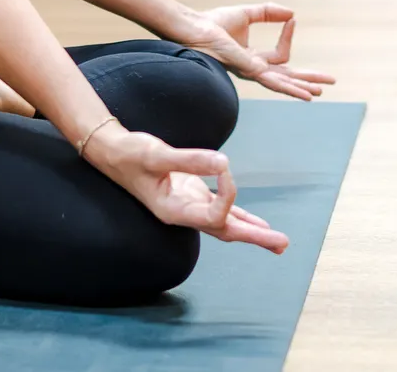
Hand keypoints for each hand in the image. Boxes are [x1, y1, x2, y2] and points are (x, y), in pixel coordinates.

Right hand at [86, 124, 288, 253]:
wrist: (114, 152)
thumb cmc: (132, 154)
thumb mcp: (157, 154)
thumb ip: (190, 159)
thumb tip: (224, 163)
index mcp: (174, 211)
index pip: (214, 212)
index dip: (227, 191)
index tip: (223, 164)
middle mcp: (184, 214)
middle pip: (226, 231)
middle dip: (255, 237)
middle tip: (282, 244)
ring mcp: (189, 205)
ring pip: (226, 223)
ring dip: (252, 231)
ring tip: (278, 243)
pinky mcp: (192, 194)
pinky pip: (221, 209)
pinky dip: (239, 215)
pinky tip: (256, 224)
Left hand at [184, 3, 335, 101]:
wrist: (194, 27)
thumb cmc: (212, 22)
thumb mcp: (247, 14)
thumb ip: (268, 13)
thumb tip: (291, 13)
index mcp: (252, 59)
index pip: (281, 55)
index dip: (288, 37)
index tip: (291, 19)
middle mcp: (253, 70)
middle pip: (287, 77)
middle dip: (307, 79)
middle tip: (329, 82)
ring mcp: (251, 73)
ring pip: (283, 83)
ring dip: (302, 87)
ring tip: (320, 92)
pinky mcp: (248, 71)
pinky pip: (274, 82)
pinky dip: (291, 88)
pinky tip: (306, 94)